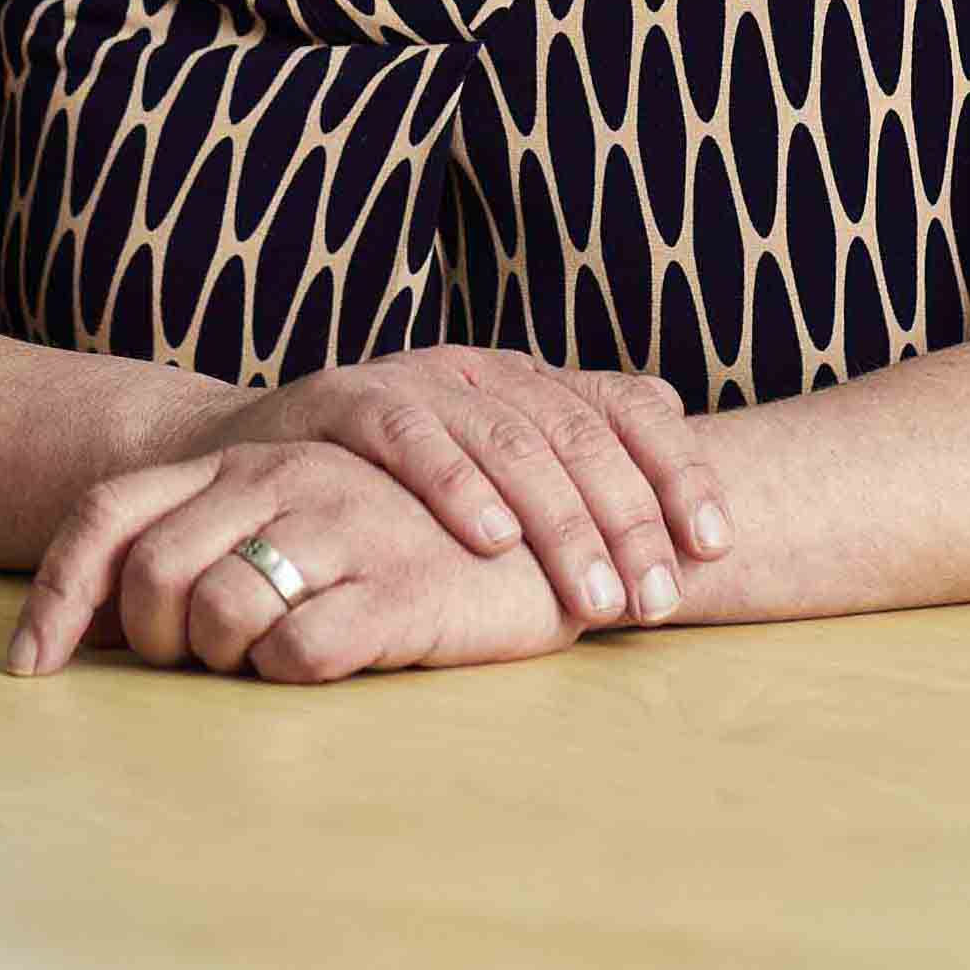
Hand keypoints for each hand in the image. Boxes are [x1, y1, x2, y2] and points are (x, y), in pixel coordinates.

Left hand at [8, 438, 585, 683]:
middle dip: (157, 646)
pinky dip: (291, 673)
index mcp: (249, 460)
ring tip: (275, 660)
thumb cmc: (412, 539)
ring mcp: (341, 528)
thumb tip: (118, 629)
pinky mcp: (399, 588)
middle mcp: (283, 479)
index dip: (55, 595)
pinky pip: (297, 652)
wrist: (553, 533)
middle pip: (152, 579)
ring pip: (217, 615)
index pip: (108, 512)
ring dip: (225, 665)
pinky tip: (329, 664)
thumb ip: (220, 541)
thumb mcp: (308, 514)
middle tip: (205, 668)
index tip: (31, 672)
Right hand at [189, 344, 730, 633]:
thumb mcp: (493, 468)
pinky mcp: (346, 396)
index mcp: (533, 380)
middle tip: (660, 601)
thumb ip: (576, 467)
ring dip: (560, 522)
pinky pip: (410, 436)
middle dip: (629, 521)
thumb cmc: (393, 487)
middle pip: (579, 436)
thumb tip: (690, 473)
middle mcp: (484, 369)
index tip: (716, 545)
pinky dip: (455, 485)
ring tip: (596, 598)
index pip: (630, 406)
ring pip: (508, 440)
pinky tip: (491, 540)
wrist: (254, 458)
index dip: (678, 470)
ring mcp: (416, 376)